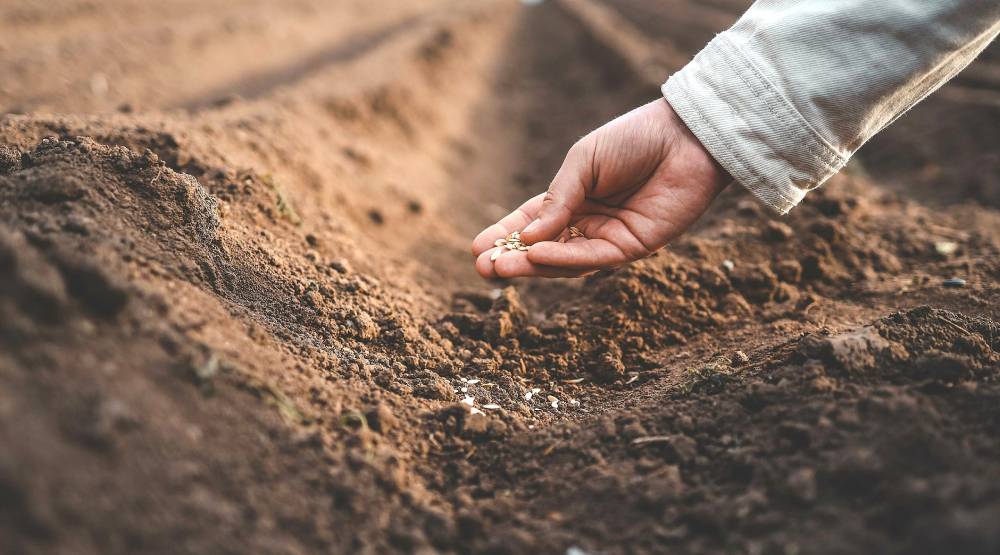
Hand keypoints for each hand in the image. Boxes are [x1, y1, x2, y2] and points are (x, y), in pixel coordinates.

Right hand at [472, 99, 730, 277]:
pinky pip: (593, 259)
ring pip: (564, 260)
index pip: (532, 225)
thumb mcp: (584, 162)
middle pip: (544, 249)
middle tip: (482, 268)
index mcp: (572, 198)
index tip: (476, 249)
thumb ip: (558, 198)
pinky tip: (536, 255)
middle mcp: (587, 223)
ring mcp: (609, 238)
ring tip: (501, 265)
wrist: (685, 136)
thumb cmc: (634, 139)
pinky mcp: (633, 248)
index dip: (504, 237)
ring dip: (532, 264)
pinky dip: (563, 259)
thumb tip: (527, 237)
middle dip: (512, 259)